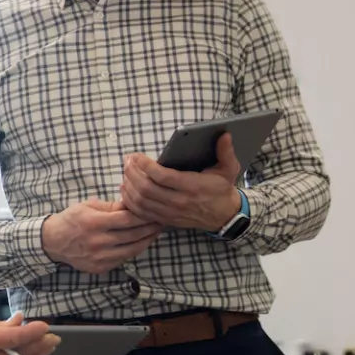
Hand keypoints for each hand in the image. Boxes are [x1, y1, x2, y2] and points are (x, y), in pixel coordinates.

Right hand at [40, 200, 163, 273]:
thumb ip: (112, 206)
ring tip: (157, 231)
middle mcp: (97, 241)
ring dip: (147, 240)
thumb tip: (133, 204)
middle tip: (162, 220)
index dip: (143, 215)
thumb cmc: (72, 219)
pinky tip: (142, 242)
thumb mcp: (88, 206)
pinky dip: (135, 249)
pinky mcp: (100, 267)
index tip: (154, 210)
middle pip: (132, 235)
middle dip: (150, 227)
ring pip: (132, 249)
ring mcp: (99, 257)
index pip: (127, 219)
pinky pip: (124, 258)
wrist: (53, 242)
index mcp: (94, 222)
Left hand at [120, 132, 243, 230]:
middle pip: (147, 189)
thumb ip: (226, 152)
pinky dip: (130, 201)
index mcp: (193, 186)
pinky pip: (142, 213)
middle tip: (128, 161)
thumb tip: (225, 134)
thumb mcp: (229, 169)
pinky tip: (126, 189)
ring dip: (129, 186)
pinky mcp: (166, 220)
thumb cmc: (222, 189)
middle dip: (132, 173)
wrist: (224, 216)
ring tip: (126, 171)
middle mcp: (180, 201)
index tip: (136, 155)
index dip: (145, 165)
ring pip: (141, 201)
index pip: (162, 177)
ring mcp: (171, 213)